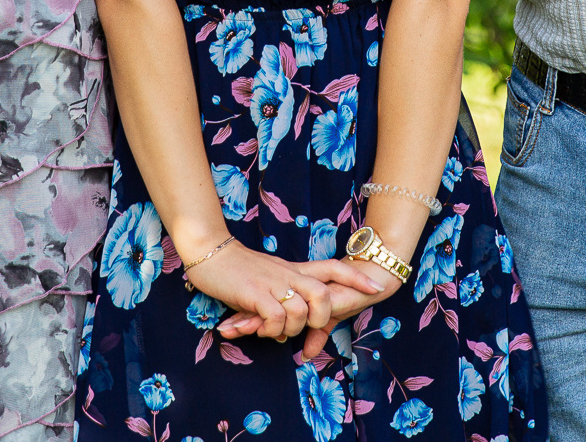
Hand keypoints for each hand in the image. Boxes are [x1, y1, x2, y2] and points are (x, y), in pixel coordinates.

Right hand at [191, 243, 385, 346]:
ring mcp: (272, 283)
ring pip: (301, 311)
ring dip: (289, 329)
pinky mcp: (255, 293)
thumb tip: (289, 331)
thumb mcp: (267, 282)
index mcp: (294, 269)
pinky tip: (259, 329)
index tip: (376, 289)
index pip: (333, 266)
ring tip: (271, 330)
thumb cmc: (238, 272)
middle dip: (323, 316)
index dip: (356, 278)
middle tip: (308, 328)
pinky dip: (272, 330)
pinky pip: (277, 318)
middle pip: (324, 293)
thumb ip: (283, 301)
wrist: (210, 254)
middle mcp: (288, 274)